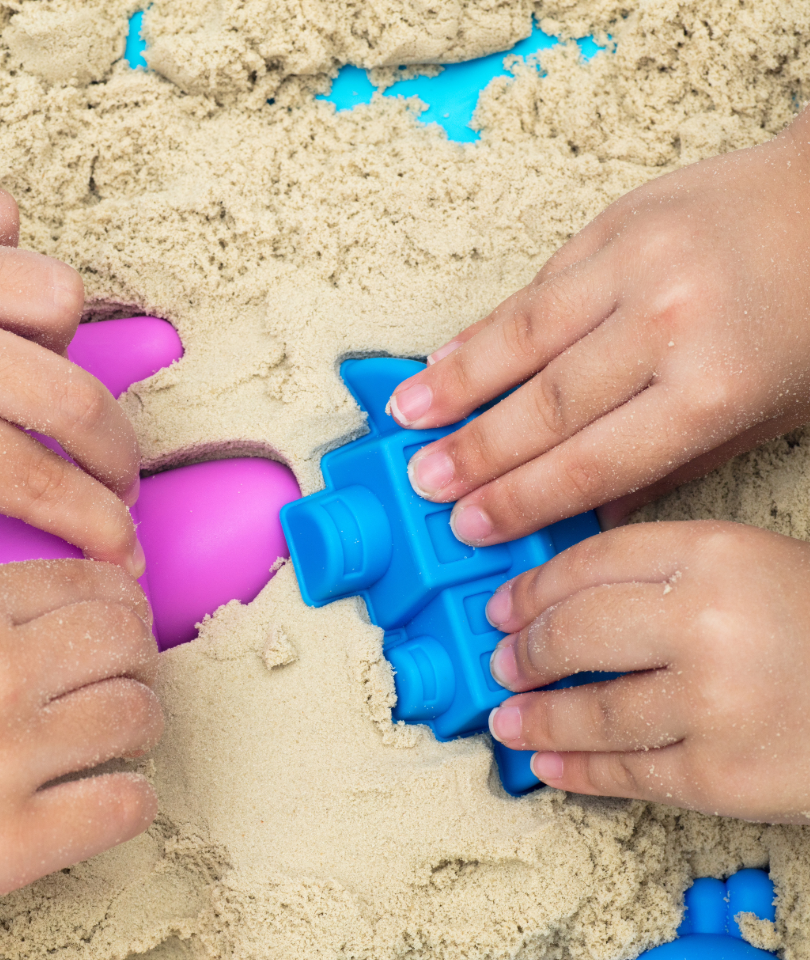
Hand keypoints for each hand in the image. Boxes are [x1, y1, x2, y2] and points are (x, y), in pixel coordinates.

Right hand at [0, 559, 161, 946]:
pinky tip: (106, 793)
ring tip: (118, 732)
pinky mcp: (9, 849)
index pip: (88, 582)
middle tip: (124, 672)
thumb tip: (30, 625)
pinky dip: (130, 796)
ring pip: (138, 714)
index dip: (120, 599)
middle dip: (135, 654)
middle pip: (127, 641)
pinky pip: (126, 805)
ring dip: (139, 720)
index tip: (124, 616)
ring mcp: (6, 763)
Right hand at [387, 109, 809, 545]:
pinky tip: (448, 355)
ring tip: (406, 416)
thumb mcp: (766, 414)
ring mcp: (638, 264)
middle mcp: (668, 325)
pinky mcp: (616, 222)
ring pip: (523, 337)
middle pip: (545, 407)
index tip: (470, 523)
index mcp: (713, 388)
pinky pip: (536, 286)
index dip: (519, 499)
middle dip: (475, 453)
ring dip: (457, 383)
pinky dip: (486, 327)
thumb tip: (595, 514)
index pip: (590, 461)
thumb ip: (673, 464)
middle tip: (424, 481)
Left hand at [483, 521, 809, 823]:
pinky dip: (576, 770)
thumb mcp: (757, 566)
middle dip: (526, 651)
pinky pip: (628, 774)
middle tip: (504, 661)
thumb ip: (672, 571)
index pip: (591, 564)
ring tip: (508, 717)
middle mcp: (709, 623)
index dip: (533, 588)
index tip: (503, 606)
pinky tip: (546, 764)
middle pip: (577, 634)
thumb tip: (568, 598)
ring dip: (537, 718)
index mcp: (719, 554)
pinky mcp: (724, 778)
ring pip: (592, 712)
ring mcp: (715, 705)